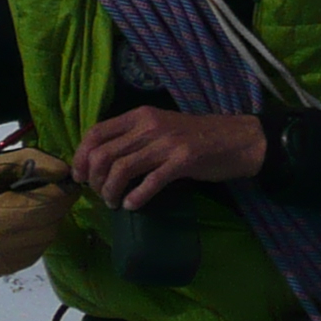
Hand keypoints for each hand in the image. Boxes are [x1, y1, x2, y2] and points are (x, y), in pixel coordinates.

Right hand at [0, 148, 74, 276]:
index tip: (68, 182)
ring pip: (44, 242)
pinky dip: (37, 238)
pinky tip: (25, 226)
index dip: (62, 193)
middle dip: (57, 208)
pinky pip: (33, 254)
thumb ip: (33, 162)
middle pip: (48, 226)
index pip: (44, 207)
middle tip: (54, 194)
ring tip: (35, 209)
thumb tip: (66, 172)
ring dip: (48, 223)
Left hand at [71, 107, 266, 209]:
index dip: (81, 157)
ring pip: (122, 169)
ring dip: (112, 191)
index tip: (80, 176)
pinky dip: (137, 197)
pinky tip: (134, 205)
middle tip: (100, 194)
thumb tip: (102, 161)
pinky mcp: (184, 161)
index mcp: (140, 115)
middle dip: (95, 180)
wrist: (240, 140)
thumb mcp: (162, 127)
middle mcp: (150, 126)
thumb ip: (134, 138)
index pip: (96, 133)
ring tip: (115, 203)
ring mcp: (167, 143)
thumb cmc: (198, 136)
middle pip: (104, 154)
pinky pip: (150, 182)